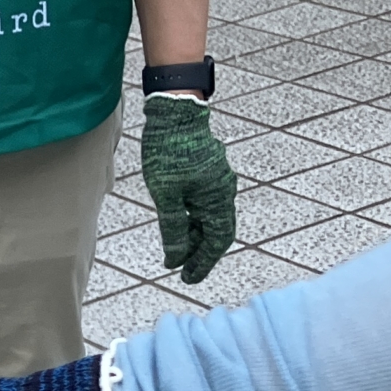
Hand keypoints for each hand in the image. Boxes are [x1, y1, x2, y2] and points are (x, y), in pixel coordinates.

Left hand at [141, 96, 237, 283]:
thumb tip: (175, 257)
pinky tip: (179, 225)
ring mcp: (217, 180)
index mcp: (218, 198)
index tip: (189, 278)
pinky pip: (205, 203)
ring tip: (177, 251)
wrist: (175, 112)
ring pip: (209, 217)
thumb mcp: (166, 195)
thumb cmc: (169, 151)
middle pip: (216, 232)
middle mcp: (223, 191)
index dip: (203, 263)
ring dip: (195, 236)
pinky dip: (193, 219)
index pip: (217, 241)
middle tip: (183, 270)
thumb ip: (172, 228)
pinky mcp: (208, 171)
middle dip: (200, 253)